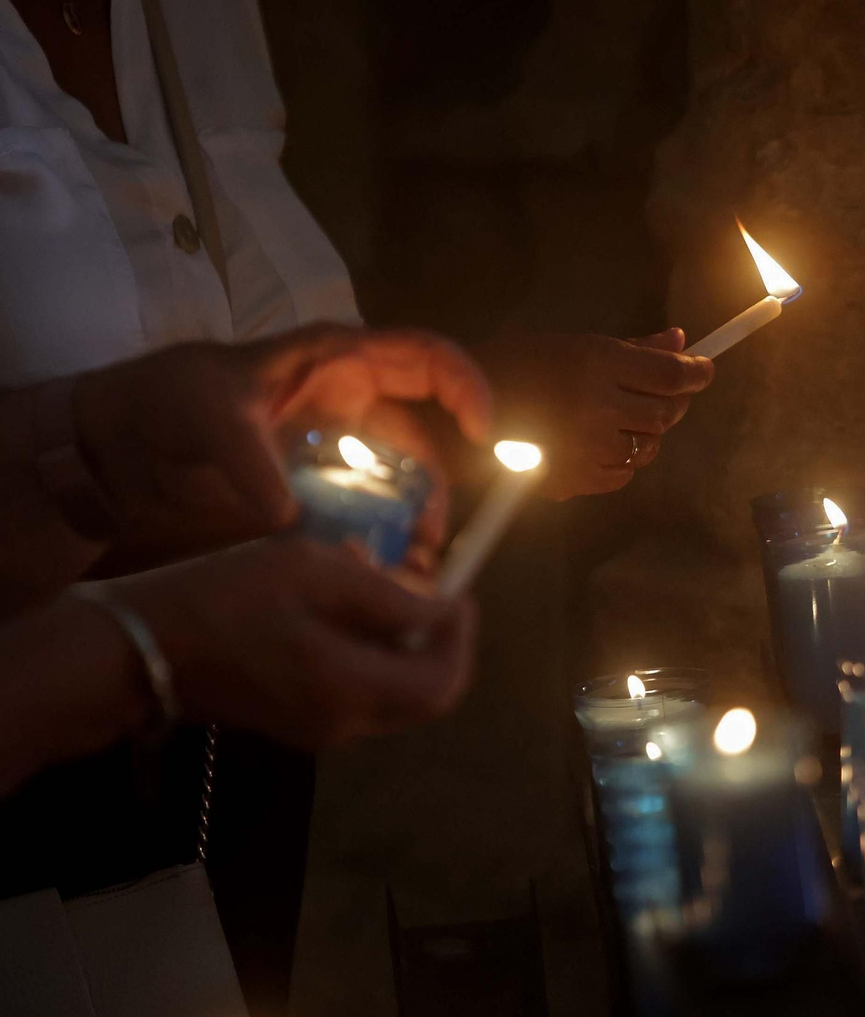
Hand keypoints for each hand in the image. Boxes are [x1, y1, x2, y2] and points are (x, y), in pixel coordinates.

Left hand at [71, 322, 492, 555]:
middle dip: (434, 492)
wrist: (112, 450)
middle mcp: (348, 406)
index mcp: (336, 361)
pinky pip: (360, 521)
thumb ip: (251, 460)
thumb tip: (287, 514)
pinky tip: (373, 577)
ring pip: (395, 490)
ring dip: (407, 529)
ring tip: (406, 572)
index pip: (425, 359)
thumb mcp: (205, 414)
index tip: (482, 435)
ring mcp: (332, 453)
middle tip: (428, 542)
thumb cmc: (163, 401)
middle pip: (421, 443)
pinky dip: (372, 548)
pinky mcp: (314, 496)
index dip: (465, 388)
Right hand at [109, 538, 475, 748]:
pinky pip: (356, 689)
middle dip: (433, 638)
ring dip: (396, 636)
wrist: (139, 649)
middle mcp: (344, 723)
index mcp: (351, 690)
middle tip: (418, 584)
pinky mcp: (298, 721)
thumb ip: (389, 595)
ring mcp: (319, 729)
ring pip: (391, 689)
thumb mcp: (313, 574)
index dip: (462, 641)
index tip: (460, 596)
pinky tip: (332, 601)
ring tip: (364, 575)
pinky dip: (364, 648)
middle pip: (423, 693)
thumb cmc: (224, 600)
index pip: (443, 685)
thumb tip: (446, 607)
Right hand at [484, 328, 713, 499]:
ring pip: (649, 445)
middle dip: (675, 401)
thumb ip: (630, 348)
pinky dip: (623, 458)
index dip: (696, 372)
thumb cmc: (510, 368)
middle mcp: (598, 405)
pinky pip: (624, 472)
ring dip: (648, 430)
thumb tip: (680, 340)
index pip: (670, 374)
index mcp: (595, 362)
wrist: (451, 418)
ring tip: (624, 416)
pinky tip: (601, 442)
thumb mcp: (568, 344)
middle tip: (668, 392)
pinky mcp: (579, 479)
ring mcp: (589, 447)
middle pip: (666, 412)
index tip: (704, 369)